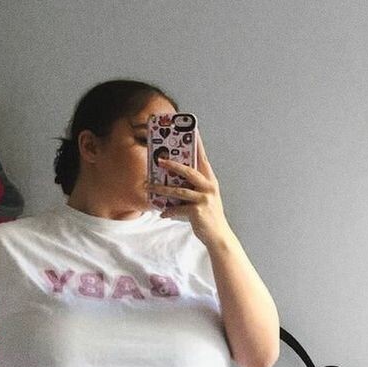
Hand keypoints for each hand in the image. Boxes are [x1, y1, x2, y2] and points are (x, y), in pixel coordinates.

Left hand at [147, 130, 231, 245]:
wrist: (219, 236)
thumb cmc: (210, 216)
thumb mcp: (205, 197)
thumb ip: (194, 186)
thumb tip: (174, 179)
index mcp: (210, 181)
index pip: (202, 158)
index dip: (196, 144)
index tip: (191, 130)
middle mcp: (209, 187)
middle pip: (189, 171)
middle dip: (173, 165)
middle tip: (159, 160)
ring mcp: (204, 199)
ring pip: (179, 190)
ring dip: (162, 188)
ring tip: (149, 186)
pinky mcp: (197, 212)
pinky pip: (178, 209)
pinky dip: (169, 211)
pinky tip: (162, 213)